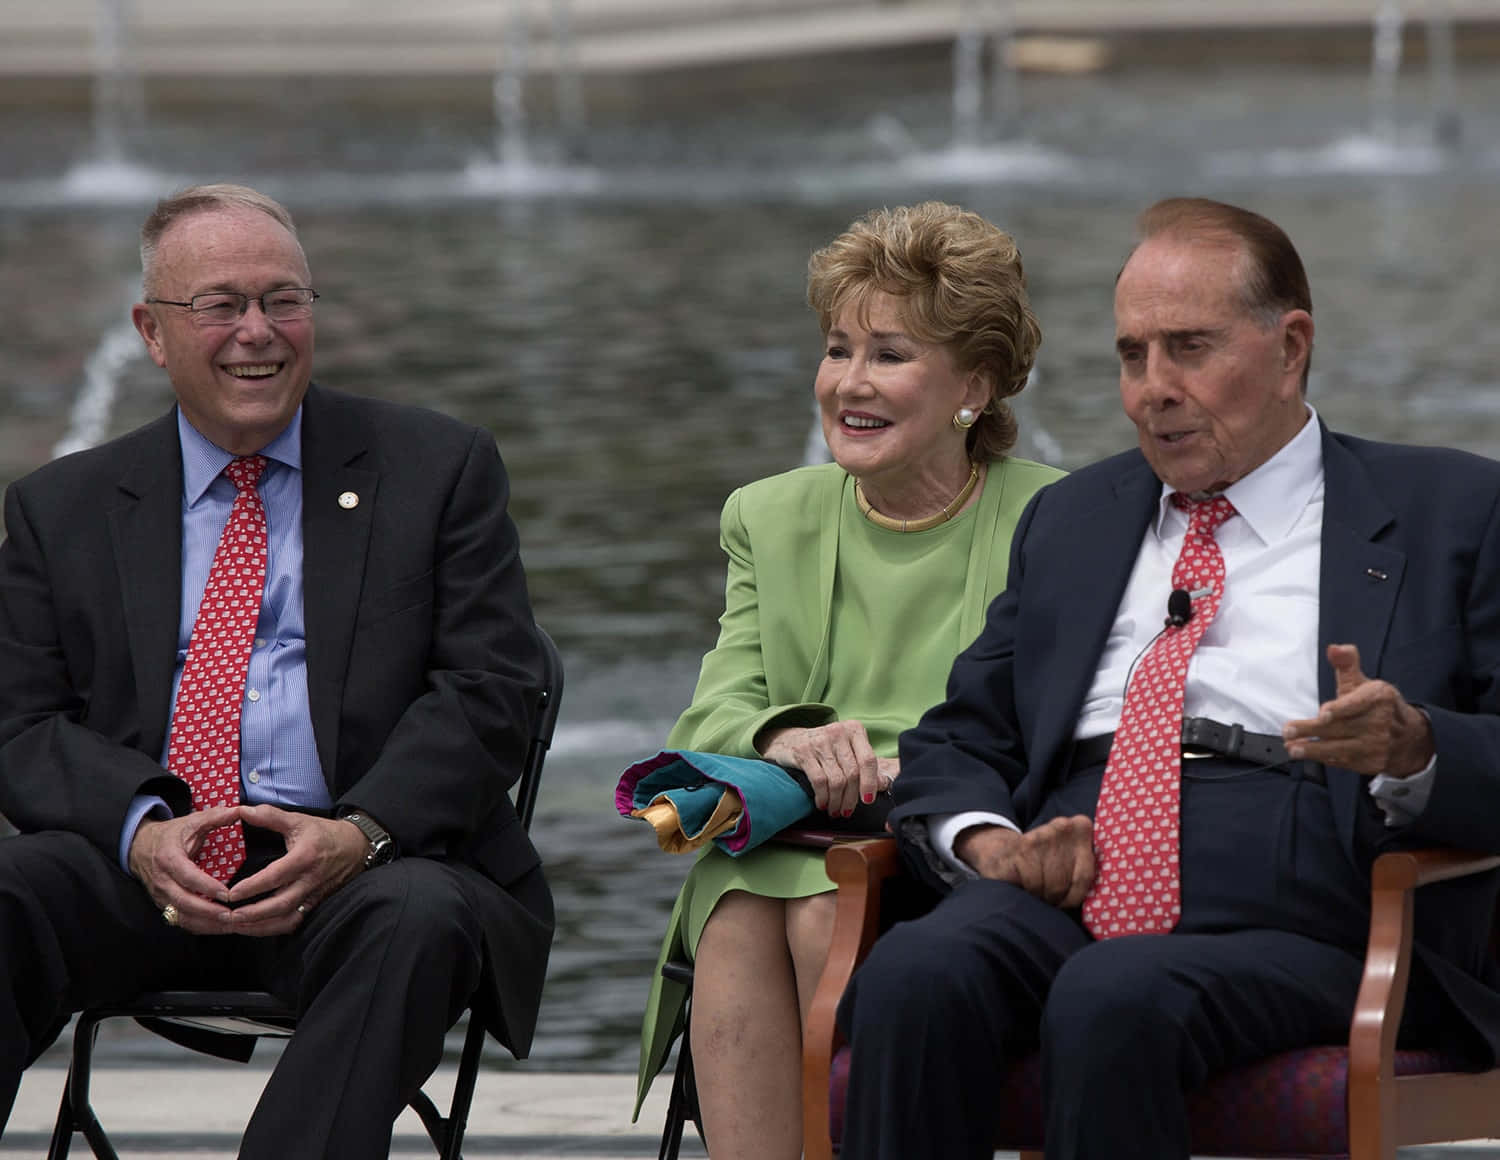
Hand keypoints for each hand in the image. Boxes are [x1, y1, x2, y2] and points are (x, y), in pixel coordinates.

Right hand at [128, 808, 237, 933]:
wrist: (139, 846)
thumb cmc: (171, 835)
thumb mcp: (191, 822)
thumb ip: (214, 817)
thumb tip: (239, 810)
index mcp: (168, 859)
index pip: (187, 877)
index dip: (207, 887)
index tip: (227, 893)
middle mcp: (162, 881)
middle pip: (183, 902)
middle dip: (208, 912)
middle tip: (232, 916)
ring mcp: (160, 896)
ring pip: (181, 916)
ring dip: (205, 924)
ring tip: (230, 925)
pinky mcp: (163, 905)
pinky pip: (180, 920)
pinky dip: (199, 926)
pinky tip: (219, 928)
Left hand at [221, 805, 369, 936]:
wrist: (357, 846)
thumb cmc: (324, 833)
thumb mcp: (299, 820)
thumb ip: (270, 816)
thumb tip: (242, 810)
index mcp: (304, 858)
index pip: (275, 876)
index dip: (252, 887)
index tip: (230, 894)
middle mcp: (309, 881)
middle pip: (280, 905)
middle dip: (252, 914)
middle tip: (227, 916)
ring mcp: (314, 896)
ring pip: (287, 919)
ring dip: (260, 926)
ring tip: (236, 927)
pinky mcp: (315, 904)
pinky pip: (294, 922)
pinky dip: (273, 928)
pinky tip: (255, 928)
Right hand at [757, 720, 882, 816]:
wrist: (789, 740)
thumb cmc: (825, 749)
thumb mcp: (846, 750)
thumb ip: (863, 765)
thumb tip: (881, 785)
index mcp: (854, 729)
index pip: (868, 760)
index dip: (870, 783)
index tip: (867, 800)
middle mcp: (838, 732)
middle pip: (852, 773)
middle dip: (851, 798)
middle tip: (847, 811)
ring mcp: (819, 741)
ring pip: (836, 780)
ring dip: (837, 801)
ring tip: (835, 810)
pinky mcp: (803, 752)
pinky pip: (819, 781)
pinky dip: (823, 797)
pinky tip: (822, 804)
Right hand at [955, 816, 1095, 908]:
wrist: (1000, 851)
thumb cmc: (1041, 864)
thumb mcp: (1070, 861)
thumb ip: (1087, 868)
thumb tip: (1106, 895)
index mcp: (1081, 828)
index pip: (1087, 876)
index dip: (1074, 895)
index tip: (1064, 897)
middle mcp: (1063, 826)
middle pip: (1066, 883)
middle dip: (1054, 896)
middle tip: (1044, 893)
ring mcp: (1043, 835)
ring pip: (1051, 885)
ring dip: (1040, 894)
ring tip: (1032, 887)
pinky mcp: (1023, 847)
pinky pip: (1032, 883)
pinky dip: (1026, 889)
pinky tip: (1020, 880)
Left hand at [1282, 643, 1434, 776]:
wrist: (1409, 738)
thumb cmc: (1377, 705)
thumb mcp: (1364, 682)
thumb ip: (1346, 664)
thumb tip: (1334, 648)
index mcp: (1379, 698)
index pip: (1357, 704)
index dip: (1339, 709)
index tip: (1322, 713)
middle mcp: (1380, 723)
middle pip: (1341, 727)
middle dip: (1312, 730)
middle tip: (1288, 730)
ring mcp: (1376, 745)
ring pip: (1340, 747)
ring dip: (1313, 749)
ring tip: (1292, 747)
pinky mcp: (1371, 763)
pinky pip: (1343, 761)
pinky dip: (1322, 758)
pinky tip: (1305, 754)